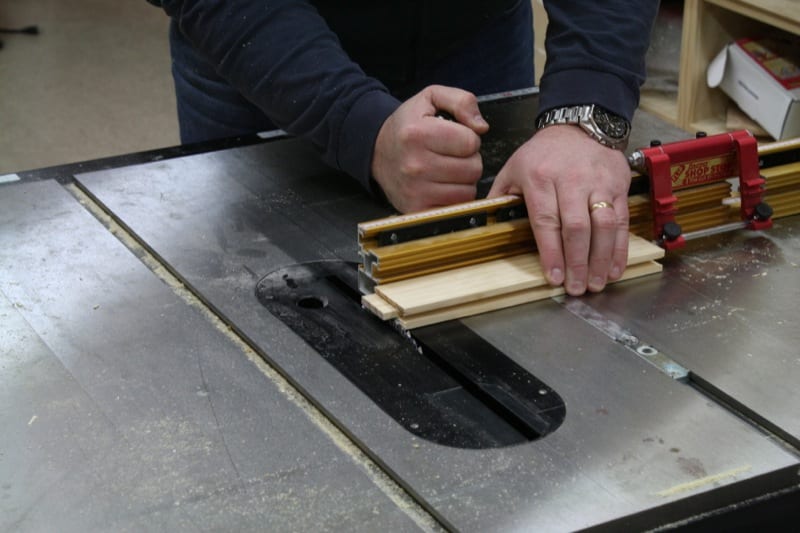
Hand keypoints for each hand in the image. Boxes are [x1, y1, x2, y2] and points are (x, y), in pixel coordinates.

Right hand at [371, 85, 488, 212]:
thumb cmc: (408, 125)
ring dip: (463, 181)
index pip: (470, 142)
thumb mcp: (431, 98)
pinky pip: (455, 208)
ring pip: (467, 191)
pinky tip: (442, 186)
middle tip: (451, 155)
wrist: (377, 151)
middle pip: (473, 169)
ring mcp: (415, 191)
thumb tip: (482, 127)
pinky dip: (454, 199)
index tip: (455, 138)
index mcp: (418, 134)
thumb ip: (462, 101)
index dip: (469, 138)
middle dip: (469, 160)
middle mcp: (414, 165)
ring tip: (447, 170)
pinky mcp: (416, 209)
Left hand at [489, 125, 630, 294]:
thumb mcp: (513, 168)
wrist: (579, 125)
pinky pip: (621, 220)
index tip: (554, 277)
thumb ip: (500, 198)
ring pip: (603, 225)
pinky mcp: (618, 186)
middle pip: (577, 227)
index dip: (551, 252)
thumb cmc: (542, 153)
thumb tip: (482, 226)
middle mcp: (571, 181)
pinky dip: (620, 248)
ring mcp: (598, 184)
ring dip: (601, 259)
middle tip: (577, 288)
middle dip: (577, 262)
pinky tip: (615, 268)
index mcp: (540, 179)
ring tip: (597, 283)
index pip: (546, 221)